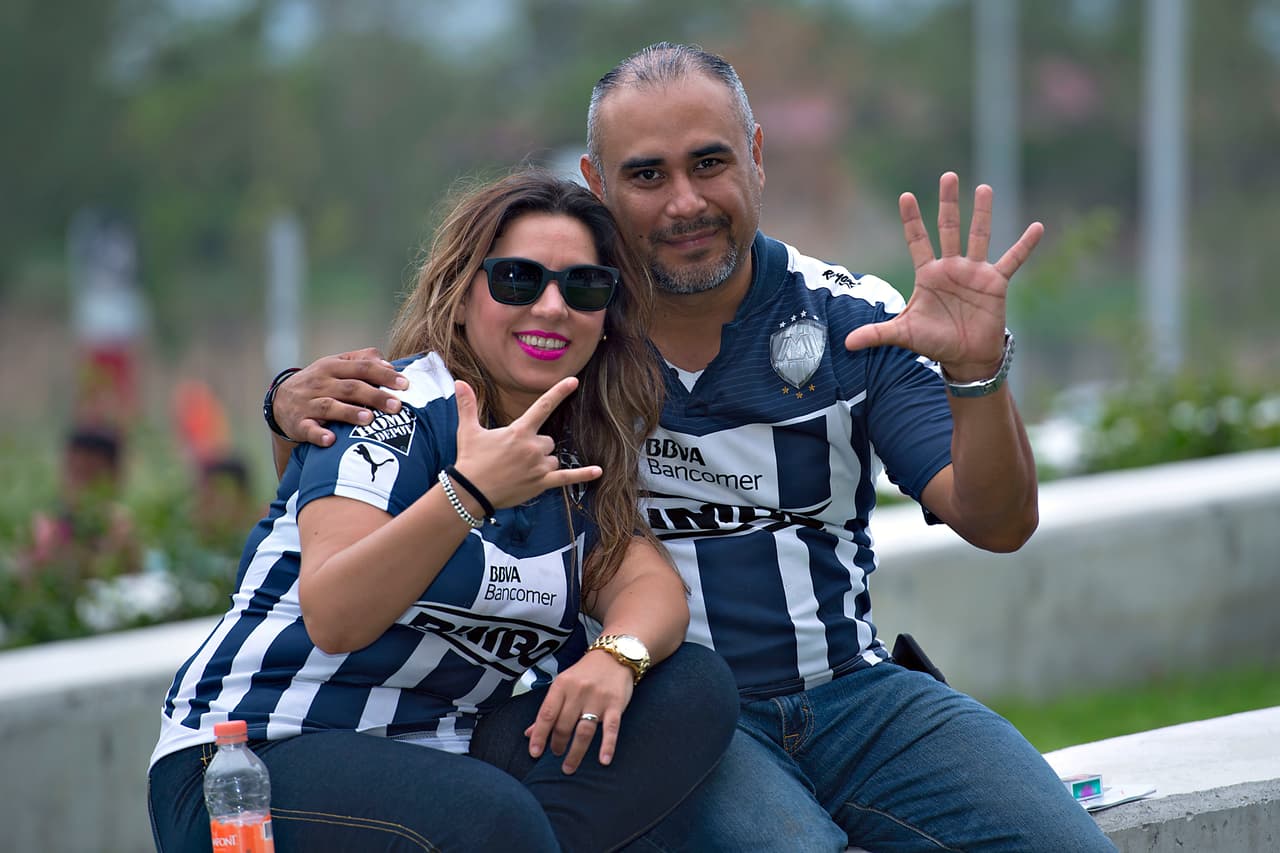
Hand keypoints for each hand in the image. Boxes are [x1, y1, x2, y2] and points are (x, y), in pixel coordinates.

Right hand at [273, 348, 407, 445]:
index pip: (362, 368)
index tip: (405, 385)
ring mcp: (308, 403)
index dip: (384, 375)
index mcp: (332, 366)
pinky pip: (308, 429)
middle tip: (396, 406)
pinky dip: (319, 434)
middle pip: (351, 387)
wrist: (279, 402)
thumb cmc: (320, 383)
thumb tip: (388, 364)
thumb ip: (362, 361)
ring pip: (330, 407)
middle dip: (375, 396)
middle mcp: (320, 383)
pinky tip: (331, 440)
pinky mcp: (298, 424)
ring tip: (369, 419)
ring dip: (349, 413)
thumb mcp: (336, 366)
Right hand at [452, 378, 601, 509]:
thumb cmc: (470, 460)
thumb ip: (467, 405)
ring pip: (552, 458)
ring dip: (542, 462)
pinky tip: (598, 471)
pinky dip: (583, 475)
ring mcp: (539, 466)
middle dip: (536, 446)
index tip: (574, 381)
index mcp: (520, 431)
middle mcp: (533, 447)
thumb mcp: (468, 430)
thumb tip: (459, 382)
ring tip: (518, 471)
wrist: (470, 492)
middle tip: (513, 457)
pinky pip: (567, 477)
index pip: (543, 406)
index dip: (559, 392)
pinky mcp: (542, 484)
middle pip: (548, 440)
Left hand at [524, 650, 634, 772]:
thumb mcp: (563, 685)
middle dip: (557, 744)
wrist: (615, 655)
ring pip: (584, 731)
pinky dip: (607, 745)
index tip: (534, 753)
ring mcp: (598, 698)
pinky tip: (603, 760)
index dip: (539, 735)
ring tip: (568, 767)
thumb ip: (549, 709)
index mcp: (562, 685)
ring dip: (575, 753)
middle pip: (563, 725)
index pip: (546, 714)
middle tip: (556, 754)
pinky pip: (611, 728)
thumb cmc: (585, 673)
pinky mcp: (616, 704)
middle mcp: (578, 691)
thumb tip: (529, 734)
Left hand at [843, 172, 1042, 380]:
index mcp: (928, 274)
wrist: (964, 357)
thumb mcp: (903, 335)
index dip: (912, 220)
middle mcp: (951, 267)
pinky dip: (1024, 245)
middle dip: (948, 203)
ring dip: (981, 213)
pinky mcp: (995, 283)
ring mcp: (974, 272)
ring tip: (983, 188)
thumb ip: (876, 334)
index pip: (918, 241)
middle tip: (948, 176)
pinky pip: (1012, 260)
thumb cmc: (934, 342)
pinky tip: (1037, 227)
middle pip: (948, 228)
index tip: (905, 196)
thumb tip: (846, 343)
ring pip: (978, 236)